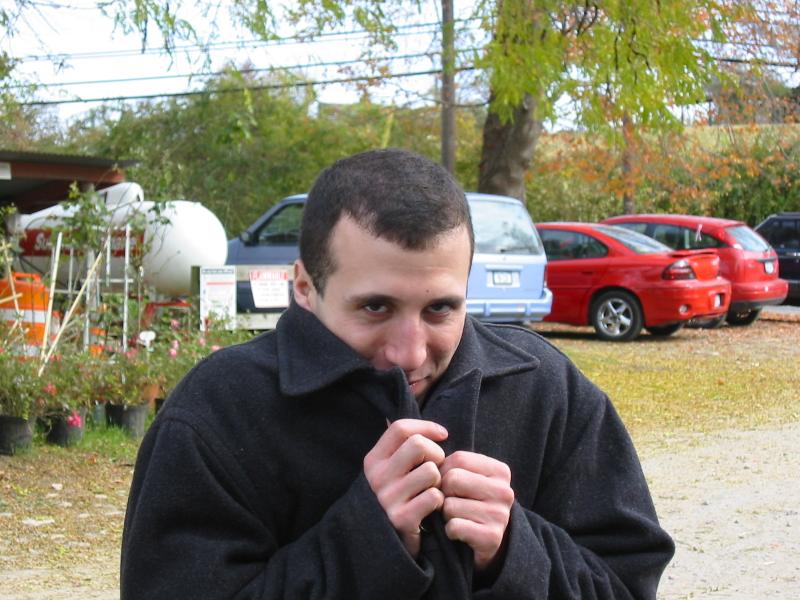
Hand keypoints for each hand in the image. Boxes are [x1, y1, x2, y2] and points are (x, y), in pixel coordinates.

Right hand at [363, 419, 448, 557]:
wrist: (379, 543)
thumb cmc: (393, 497)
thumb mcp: (388, 470)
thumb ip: (400, 447)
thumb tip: (424, 418)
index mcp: (373, 459)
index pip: (402, 428)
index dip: (427, 427)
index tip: (442, 435)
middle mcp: (376, 476)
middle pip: (418, 445)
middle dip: (436, 454)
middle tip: (437, 466)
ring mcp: (387, 498)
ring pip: (431, 471)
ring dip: (439, 480)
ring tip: (433, 489)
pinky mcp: (401, 518)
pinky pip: (434, 497)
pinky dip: (439, 500)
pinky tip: (431, 507)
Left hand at [440, 451, 513, 572]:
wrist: (487, 542)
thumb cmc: (470, 503)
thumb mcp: (468, 478)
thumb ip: (452, 466)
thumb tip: (430, 467)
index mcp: (500, 471)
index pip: (459, 459)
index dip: (444, 471)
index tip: (450, 485)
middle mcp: (504, 491)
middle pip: (452, 479)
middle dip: (443, 492)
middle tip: (452, 503)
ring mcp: (500, 515)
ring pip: (449, 505)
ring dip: (445, 514)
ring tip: (458, 518)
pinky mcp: (492, 537)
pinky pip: (453, 526)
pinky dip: (449, 531)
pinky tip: (459, 533)